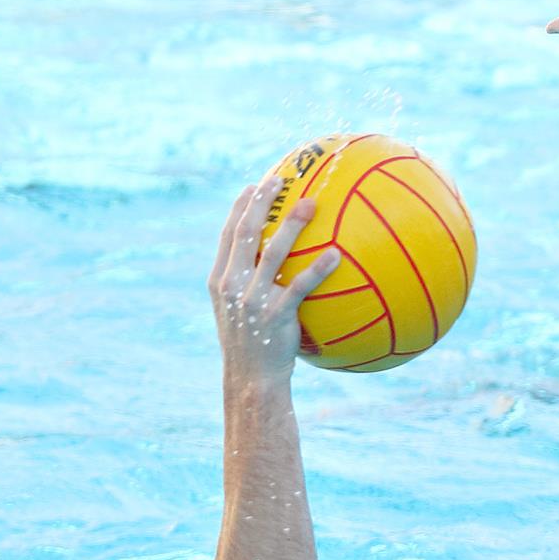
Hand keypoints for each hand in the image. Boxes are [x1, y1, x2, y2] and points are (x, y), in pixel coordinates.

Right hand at [210, 178, 339, 387]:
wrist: (252, 380)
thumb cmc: (253, 345)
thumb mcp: (240, 312)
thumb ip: (249, 284)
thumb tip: (275, 260)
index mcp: (220, 281)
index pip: (228, 235)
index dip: (239, 207)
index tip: (253, 186)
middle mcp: (233, 285)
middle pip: (246, 233)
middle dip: (261, 202)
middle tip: (280, 179)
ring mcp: (253, 300)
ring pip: (273, 252)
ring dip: (293, 224)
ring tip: (311, 203)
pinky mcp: (276, 315)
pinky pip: (300, 285)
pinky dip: (319, 268)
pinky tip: (337, 254)